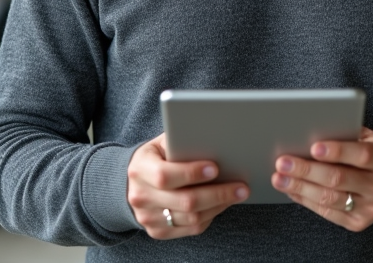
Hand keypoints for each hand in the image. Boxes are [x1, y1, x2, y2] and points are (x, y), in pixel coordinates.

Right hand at [127, 133, 247, 239]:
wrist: (131, 183)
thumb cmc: (155, 158)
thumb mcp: (161, 144)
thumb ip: (180, 142)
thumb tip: (213, 140)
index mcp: (139, 170)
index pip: (165, 175)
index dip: (191, 173)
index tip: (215, 168)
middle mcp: (141, 197)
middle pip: (184, 201)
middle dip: (217, 194)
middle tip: (241, 187)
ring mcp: (148, 218)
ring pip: (191, 218)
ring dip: (219, 206)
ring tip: (237, 194)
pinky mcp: (157, 232)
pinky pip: (190, 229)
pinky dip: (210, 216)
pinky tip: (222, 204)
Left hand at [272, 127, 372, 231]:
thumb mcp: (371, 139)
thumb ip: (348, 135)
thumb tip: (311, 131)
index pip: (362, 155)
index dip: (337, 151)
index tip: (313, 146)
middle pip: (339, 179)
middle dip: (307, 170)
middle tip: (283, 162)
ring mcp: (371, 208)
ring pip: (329, 198)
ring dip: (300, 188)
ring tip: (279, 178)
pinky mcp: (358, 223)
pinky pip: (327, 212)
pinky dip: (306, 200)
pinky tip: (291, 190)